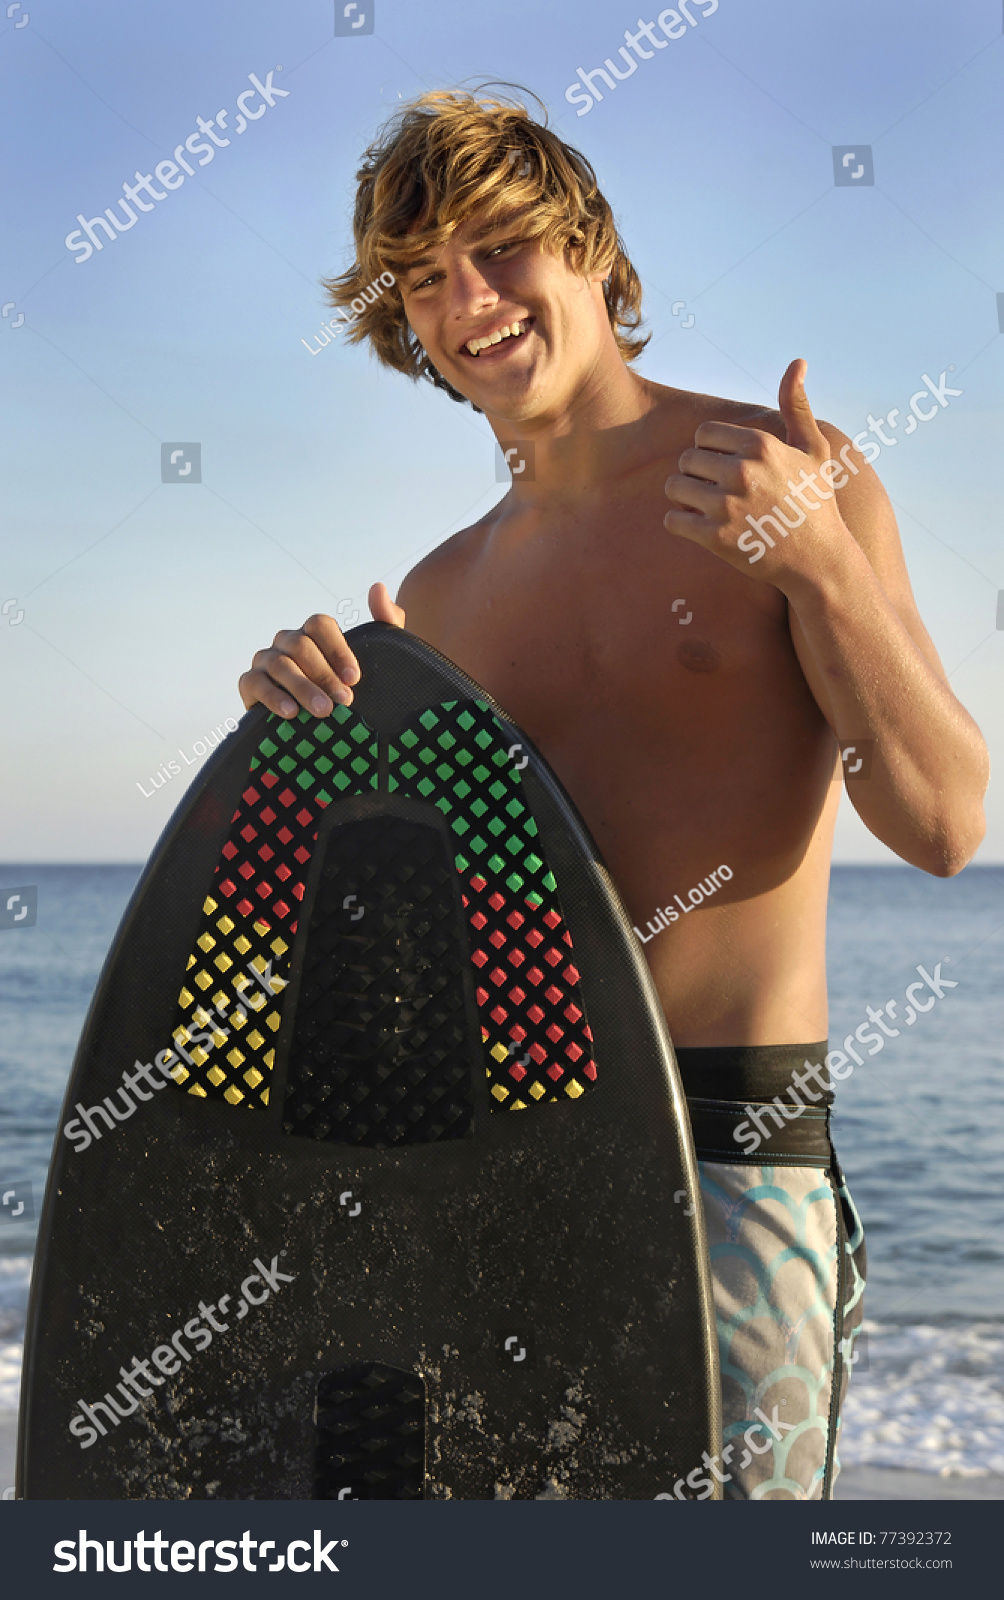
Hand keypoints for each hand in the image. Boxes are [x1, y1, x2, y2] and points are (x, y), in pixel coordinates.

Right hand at [238, 582, 404, 717]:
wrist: (324, 727)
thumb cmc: (347, 688)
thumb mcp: (376, 657)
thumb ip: (385, 621)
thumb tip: (378, 588)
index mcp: (313, 634)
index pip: (319, 625)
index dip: (337, 650)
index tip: (354, 679)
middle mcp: (288, 642)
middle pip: (300, 646)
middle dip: (324, 675)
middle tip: (344, 701)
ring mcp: (266, 660)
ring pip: (280, 665)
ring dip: (303, 688)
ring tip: (323, 711)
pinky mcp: (250, 683)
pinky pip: (255, 682)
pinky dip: (273, 697)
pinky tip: (291, 712)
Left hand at [663, 359, 849, 590]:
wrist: (819, 560)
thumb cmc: (814, 501)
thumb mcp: (813, 449)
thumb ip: (797, 405)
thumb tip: (798, 362)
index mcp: (760, 446)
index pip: (703, 434)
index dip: (711, 453)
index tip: (728, 470)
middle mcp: (742, 472)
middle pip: (686, 460)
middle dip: (696, 475)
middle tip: (717, 493)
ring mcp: (727, 506)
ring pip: (674, 488)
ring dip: (685, 499)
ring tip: (708, 510)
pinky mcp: (715, 538)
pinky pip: (672, 520)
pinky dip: (680, 524)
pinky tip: (701, 528)